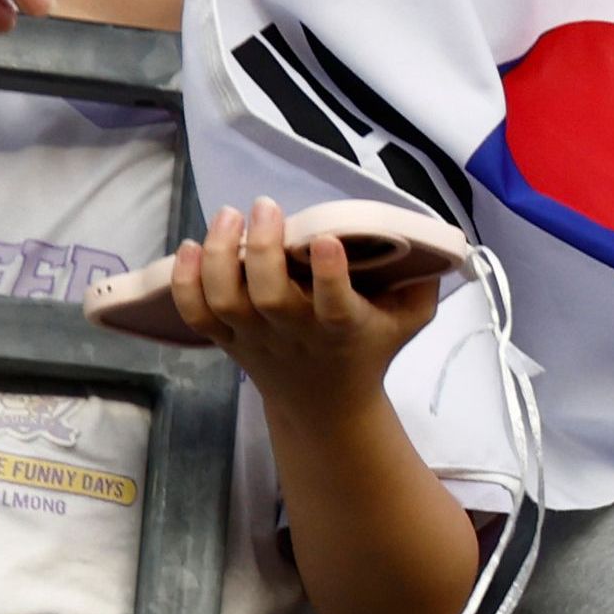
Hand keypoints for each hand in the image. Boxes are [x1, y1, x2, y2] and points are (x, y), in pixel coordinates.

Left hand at [170, 197, 444, 408]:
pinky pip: (197, 314)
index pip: (334, 304)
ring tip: (228, 216)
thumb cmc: (369, 349)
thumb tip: (428, 238)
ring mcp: (255, 338)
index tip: (325, 240)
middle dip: (263, 248)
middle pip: (268, 296)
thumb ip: (422, 283)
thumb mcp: (409, 321)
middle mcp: (294, 333)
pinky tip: (188, 247)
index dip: (329, 273)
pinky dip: (185, 282)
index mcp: (343, 328)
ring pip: (225, 301)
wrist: (326, 407)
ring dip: (220, 256)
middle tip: (266, 206)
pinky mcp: (227, 340)